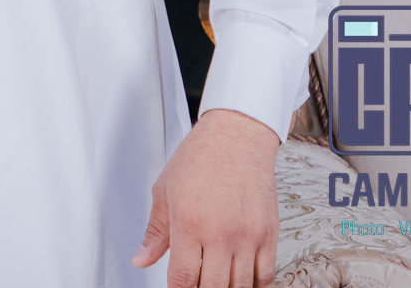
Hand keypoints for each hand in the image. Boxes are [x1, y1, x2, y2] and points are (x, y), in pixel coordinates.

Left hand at [133, 107, 281, 286]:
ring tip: (216, 279)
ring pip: (241, 286)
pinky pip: (266, 275)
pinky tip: (241, 279)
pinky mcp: (269, 234)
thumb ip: (155, 232)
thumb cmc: (199, 159)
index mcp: (189, 223)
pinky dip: (254, 284)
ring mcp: (248, 235)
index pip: (182, 279)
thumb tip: (141, 260)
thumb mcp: (165, 191)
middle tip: (196, 282)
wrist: (236, 137)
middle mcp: (220, 232)